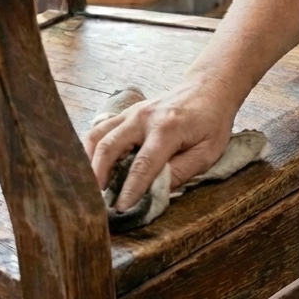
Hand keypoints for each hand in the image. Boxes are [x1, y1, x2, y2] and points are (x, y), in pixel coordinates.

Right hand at [84, 79, 239, 210]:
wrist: (207, 90)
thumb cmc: (210, 123)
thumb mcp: (207, 152)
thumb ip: (181, 172)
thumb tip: (155, 193)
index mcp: (167, 129)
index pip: (143, 164)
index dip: (130, 189)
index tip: (121, 209)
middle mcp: (143, 118)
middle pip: (110, 147)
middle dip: (98, 176)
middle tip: (95, 200)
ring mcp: (130, 113)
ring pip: (98, 136)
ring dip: (89, 162)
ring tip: (88, 186)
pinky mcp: (124, 113)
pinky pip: (99, 130)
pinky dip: (90, 149)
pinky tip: (89, 167)